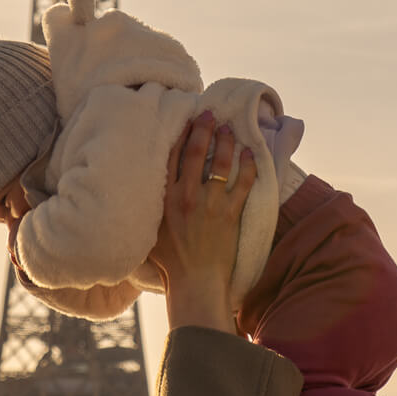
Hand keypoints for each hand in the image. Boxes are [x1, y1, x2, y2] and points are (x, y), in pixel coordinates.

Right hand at [149, 112, 256, 332]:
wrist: (195, 282)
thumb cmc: (170, 262)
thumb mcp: (150, 231)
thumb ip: (151, 207)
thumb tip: (146, 188)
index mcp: (165, 199)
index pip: (171, 157)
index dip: (179, 134)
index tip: (184, 118)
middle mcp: (187, 197)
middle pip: (195, 152)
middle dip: (203, 128)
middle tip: (209, 112)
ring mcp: (210, 204)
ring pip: (220, 163)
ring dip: (225, 142)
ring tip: (228, 128)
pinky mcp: (230, 214)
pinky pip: (243, 183)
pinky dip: (248, 166)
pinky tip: (250, 154)